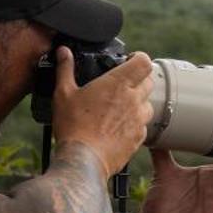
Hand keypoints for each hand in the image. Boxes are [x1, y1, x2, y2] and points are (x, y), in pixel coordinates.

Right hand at [51, 46, 153, 173]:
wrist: (83, 160)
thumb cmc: (73, 127)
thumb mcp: (63, 93)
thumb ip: (65, 69)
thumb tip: (63, 52)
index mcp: (118, 83)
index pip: (144, 62)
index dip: (138, 58)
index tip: (129, 61)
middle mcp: (133, 99)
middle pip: (148, 81)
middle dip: (138, 80)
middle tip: (122, 85)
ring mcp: (138, 119)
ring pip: (148, 104)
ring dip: (138, 103)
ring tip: (120, 108)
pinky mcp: (139, 137)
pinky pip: (143, 125)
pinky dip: (135, 124)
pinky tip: (118, 127)